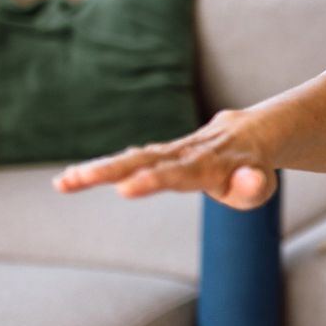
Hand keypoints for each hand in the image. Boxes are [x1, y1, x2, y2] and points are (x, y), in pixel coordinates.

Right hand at [54, 110, 278, 209]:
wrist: (250, 136)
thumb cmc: (254, 172)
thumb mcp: (260, 185)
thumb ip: (253, 186)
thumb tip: (251, 180)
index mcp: (209, 164)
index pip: (179, 174)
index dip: (153, 180)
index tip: (125, 189)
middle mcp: (184, 153)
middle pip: (145, 160)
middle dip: (112, 169)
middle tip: (79, 178)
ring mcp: (169, 151)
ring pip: (131, 157)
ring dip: (98, 168)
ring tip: (64, 181)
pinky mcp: (158, 153)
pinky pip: (128, 160)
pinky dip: (100, 168)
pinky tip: (68, 180)